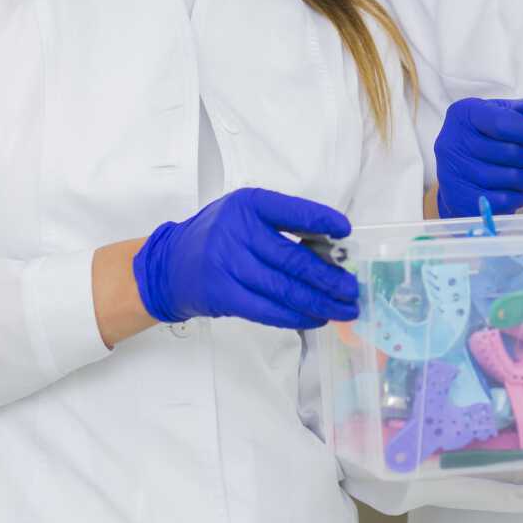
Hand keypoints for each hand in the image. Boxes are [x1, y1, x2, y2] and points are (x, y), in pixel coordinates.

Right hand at [132, 187, 359, 328]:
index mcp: (248, 204)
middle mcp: (236, 232)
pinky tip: (315, 318)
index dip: (322, 221)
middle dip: (329, 277)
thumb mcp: (245, 214)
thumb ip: (282, 223)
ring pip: (284, 289)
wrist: (170, 264)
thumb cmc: (218, 235)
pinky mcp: (223, 295)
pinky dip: (295, 316)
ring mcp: (227, 265)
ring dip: (319, 302)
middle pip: (293, 258)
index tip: (346, 232)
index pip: (292, 211)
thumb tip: (331, 247)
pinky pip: (267, 310)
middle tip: (352, 288)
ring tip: (342, 309)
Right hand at [433, 97, 522, 217]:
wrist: (451, 172)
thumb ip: (518, 112)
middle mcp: (454, 143)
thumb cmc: (477, 140)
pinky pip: (506, 200)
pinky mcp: (462, 200)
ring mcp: (455, 174)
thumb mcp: (492, 114)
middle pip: (511, 152)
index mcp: (464, 116)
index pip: (504, 124)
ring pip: (512, 178)